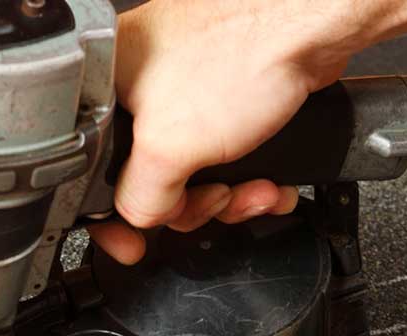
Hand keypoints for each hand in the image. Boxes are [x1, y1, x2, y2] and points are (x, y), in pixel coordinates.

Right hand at [88, 0, 379, 264]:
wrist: (314, 22)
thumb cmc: (245, 51)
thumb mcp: (168, 148)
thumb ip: (139, 199)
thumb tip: (142, 220)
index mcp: (108, 84)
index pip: (92, 169)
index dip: (113, 218)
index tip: (134, 243)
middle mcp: (143, 84)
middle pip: (150, 182)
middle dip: (191, 205)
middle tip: (214, 199)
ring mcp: (187, 91)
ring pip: (192, 176)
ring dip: (228, 198)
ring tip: (252, 190)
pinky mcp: (226, 99)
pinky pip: (225, 160)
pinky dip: (247, 179)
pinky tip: (267, 182)